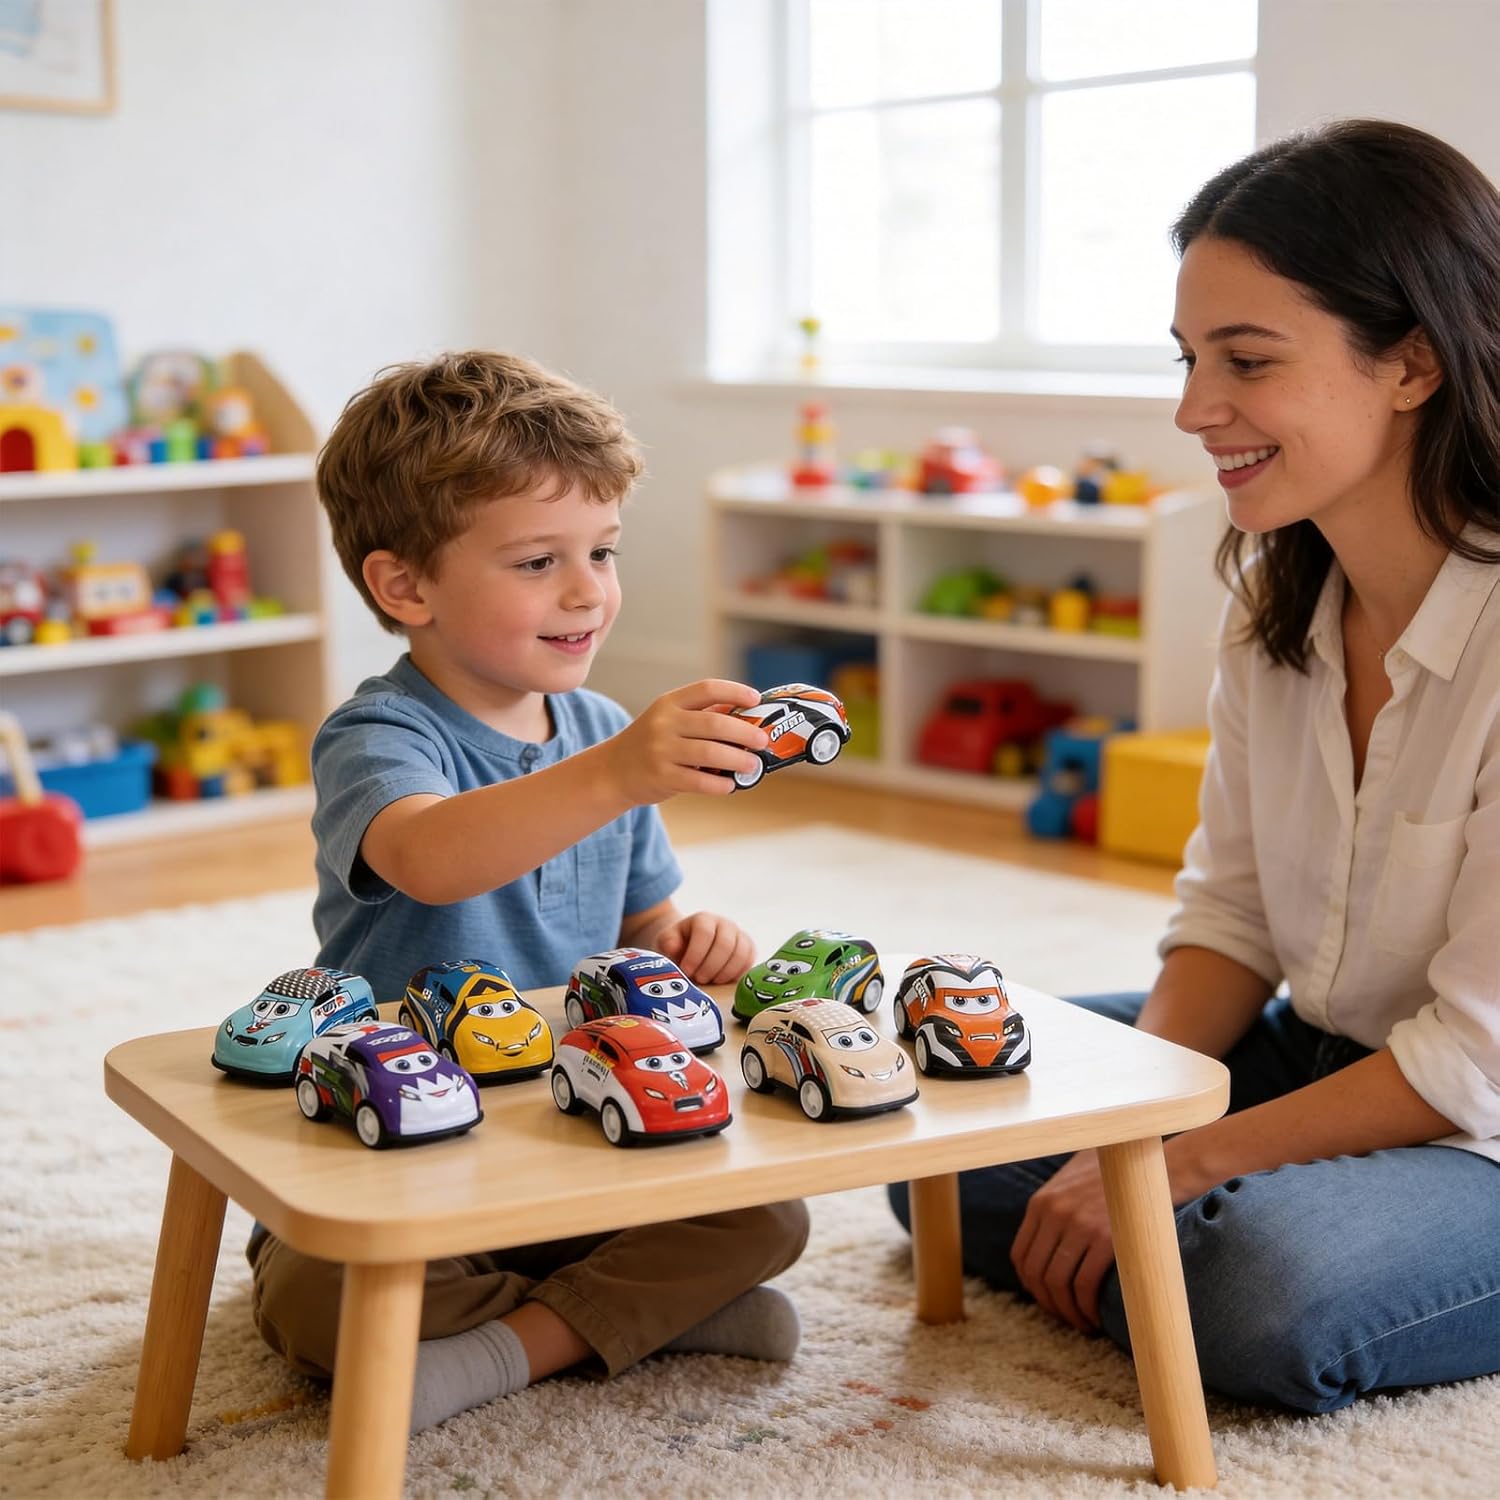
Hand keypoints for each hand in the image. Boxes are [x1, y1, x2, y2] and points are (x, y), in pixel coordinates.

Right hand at [601, 679, 766, 804]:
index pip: (707, 689)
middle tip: (762, 740)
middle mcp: (665, 723)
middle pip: (714, 723)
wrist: (613, 771)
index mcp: (670, 703)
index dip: (735, 691)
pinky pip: (698, 782)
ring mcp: (661, 750)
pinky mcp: (662, 777)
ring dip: (738, 760)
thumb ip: (700, 717)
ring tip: (754, 766)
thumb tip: (747, 720)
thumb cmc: (652, 743)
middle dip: (745, 732)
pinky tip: (731, 785)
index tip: (755, 699)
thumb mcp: (668, 720)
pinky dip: (719, 784)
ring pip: (710, 754)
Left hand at [653, 911, 755, 984]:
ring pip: (740, 954)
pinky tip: (722, 981)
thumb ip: (668, 942)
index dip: (695, 955)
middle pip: (725, 944)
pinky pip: (749, 962)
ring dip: (725, 973)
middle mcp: (725, 924)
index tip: (686, 971)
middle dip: (711, 967)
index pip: (704, 933)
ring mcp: (739, 936)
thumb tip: (674, 948)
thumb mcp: (667, 941)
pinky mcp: (749, 949)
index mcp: (703, 919)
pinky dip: (737, 975)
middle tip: (700, 979)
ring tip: (711, 981)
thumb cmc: (679, 946)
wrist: (692, 947)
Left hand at [1010, 1150, 1114, 1331]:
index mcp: (1042, 1202)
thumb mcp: (1073, 1180)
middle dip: (1049, 1304)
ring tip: (1084, 1324)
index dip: (1032, 1285)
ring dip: (1068, 1312)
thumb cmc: (1116, 1173)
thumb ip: (1058, 1206)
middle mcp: (1054, 1212)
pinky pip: (1084, 1284)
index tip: (1048, 1300)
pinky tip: (1096, 1318)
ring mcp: (1078, 1225)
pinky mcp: (1105, 1238)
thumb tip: (1049, 1242)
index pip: (1021, 1255)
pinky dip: (1086, 1308)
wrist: (1155, 1162)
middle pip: (1036, 1273)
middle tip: (1067, 1319)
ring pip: (1058, 1283)